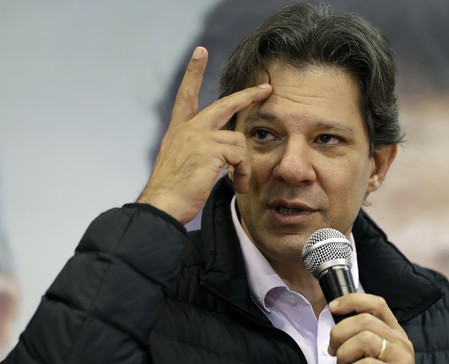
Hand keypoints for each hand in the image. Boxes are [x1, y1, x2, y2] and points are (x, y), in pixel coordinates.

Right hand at [137, 46, 271, 222]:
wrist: (162, 205)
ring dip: (244, 164)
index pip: (186, 96)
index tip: (200, 52)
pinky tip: (238, 184)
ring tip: (241, 182)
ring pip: (238, 140)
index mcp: (179, 131)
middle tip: (265, 88)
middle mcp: (187, 129)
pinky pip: (240, 154)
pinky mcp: (209, 148)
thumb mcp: (183, 165)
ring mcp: (198, 136)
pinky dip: (244, 171)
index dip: (193, 73)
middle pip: (223, 105)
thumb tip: (222, 154)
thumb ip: (199, 152)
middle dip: (247, 95)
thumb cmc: (173, 193)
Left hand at [328, 294, 415, 363]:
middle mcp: (401, 342)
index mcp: (395, 332)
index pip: (377, 304)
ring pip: (364, 339)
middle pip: (364, 320)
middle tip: (332, 351)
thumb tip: (337, 316)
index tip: (332, 307)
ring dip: (344, 356)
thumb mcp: (373, 353)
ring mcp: (401, 358)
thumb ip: (362, 335)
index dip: (352, 300)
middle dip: (339, 334)